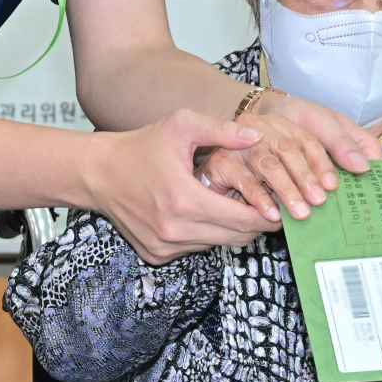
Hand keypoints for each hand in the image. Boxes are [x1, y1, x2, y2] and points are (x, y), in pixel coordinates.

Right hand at [84, 110, 282, 264]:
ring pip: (217, 245)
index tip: (283, 205)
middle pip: (236, 238)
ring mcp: (165, 247)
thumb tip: (257, 135)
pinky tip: (203, 213)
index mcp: (186, 200)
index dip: (269, 215)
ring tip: (236, 205)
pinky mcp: (157, 255)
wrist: (98, 173)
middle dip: (257, 224)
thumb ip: (221, 130)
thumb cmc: (140, 145)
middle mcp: (176, 230)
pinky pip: (196, 248)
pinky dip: (206, 235)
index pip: (245, 220)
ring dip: (231, 229)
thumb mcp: (181, 125)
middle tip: (269, 207)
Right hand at [196, 92, 381, 220]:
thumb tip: (373, 161)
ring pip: (268, 164)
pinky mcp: (222, 162)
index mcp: (290, 119)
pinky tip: (273, 214)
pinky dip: (260, 199)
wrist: (223, 146)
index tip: (335, 184)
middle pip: (289, 148)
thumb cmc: (280, 152)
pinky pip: (243, 181)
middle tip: (321, 201)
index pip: (311, 136)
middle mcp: (266, 127)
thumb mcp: (314, 143)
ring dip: (286, 190)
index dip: (324, 160)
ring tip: (301, 212)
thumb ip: (345, 146)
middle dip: (306, 176)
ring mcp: (242, 143)